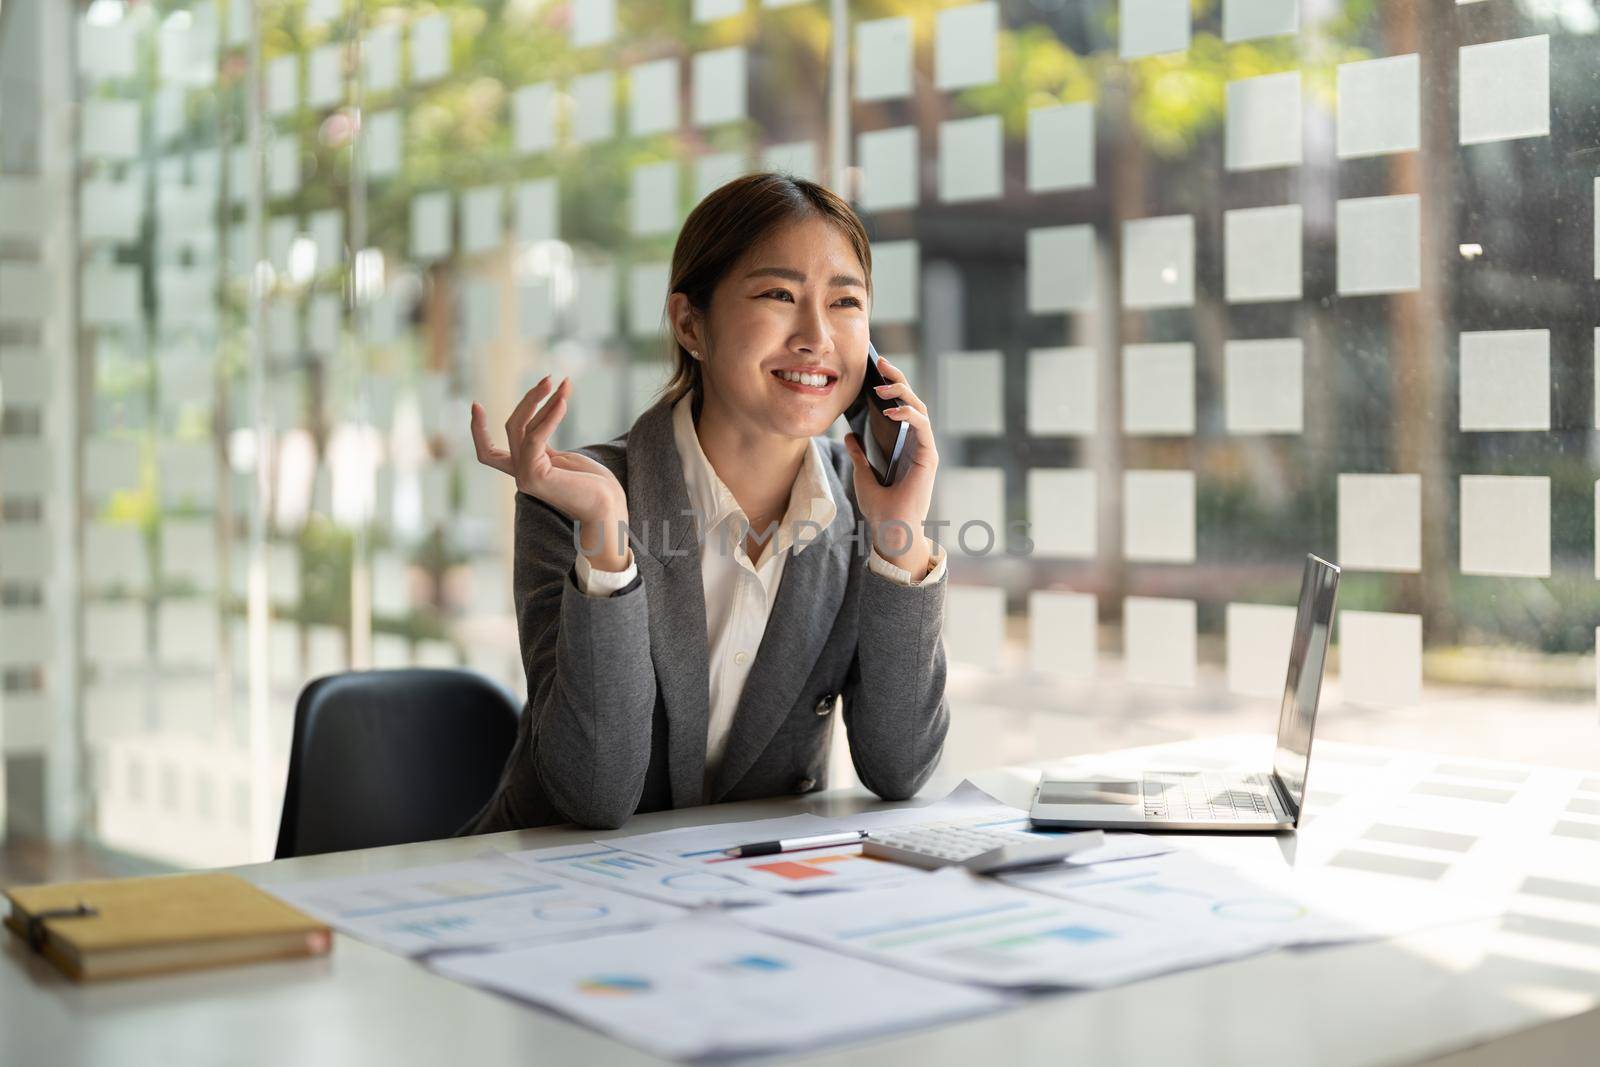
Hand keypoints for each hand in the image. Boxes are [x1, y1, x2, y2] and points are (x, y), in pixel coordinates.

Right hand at [470, 377, 630, 567]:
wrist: (607, 509)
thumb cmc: (594, 485)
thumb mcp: (565, 457)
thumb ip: (547, 441)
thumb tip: (550, 407)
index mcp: (524, 470)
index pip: (488, 454)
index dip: (478, 430)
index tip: (475, 404)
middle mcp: (519, 474)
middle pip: (512, 427)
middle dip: (530, 399)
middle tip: (551, 378)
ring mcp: (524, 477)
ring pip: (522, 428)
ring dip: (542, 401)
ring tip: (563, 384)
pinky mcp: (534, 477)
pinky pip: (536, 437)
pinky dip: (549, 417)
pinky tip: (563, 402)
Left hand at [842, 355, 937, 573]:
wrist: (890, 529)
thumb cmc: (880, 507)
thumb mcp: (863, 475)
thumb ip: (859, 455)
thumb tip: (848, 436)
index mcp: (902, 445)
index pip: (899, 408)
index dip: (889, 387)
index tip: (874, 369)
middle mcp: (916, 443)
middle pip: (911, 401)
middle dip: (897, 380)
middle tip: (881, 363)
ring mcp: (924, 448)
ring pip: (919, 408)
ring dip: (902, 393)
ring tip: (881, 387)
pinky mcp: (929, 455)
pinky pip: (922, 426)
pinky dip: (909, 415)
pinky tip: (892, 411)